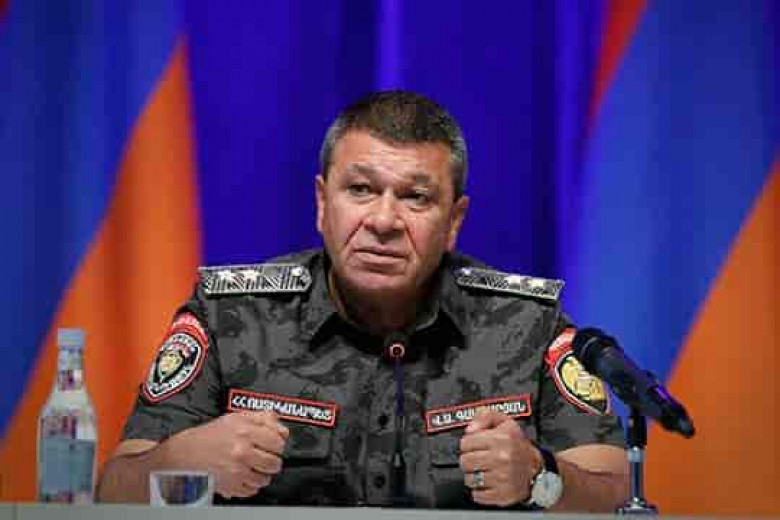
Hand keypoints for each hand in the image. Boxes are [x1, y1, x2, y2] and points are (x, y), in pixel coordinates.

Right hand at [171, 411, 288, 497]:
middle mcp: (242, 452)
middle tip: (263, 456)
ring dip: (261, 473)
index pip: (278, 442)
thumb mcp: (237, 418)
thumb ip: (264, 419)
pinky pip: (252, 490)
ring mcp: (237, 471)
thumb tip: (282, 430)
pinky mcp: (231, 486)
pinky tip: (243, 475)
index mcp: (245, 432)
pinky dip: (250, 484)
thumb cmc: (210, 435)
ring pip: (265, 479)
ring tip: (252, 466)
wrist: (185, 453)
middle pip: (275, 463)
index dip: (277, 444)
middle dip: (271, 460)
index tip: (272, 444)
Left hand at [459, 409, 541, 506]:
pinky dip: (479, 490)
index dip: (467, 444)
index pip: (466, 443)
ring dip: (473, 475)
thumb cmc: (518, 445)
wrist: (536, 467)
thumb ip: (484, 417)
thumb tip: (469, 429)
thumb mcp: (505, 422)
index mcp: (500, 440)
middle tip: (477, 459)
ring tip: (482, 470)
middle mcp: (501, 459)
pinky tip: (487, 482)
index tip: (473, 446)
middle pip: (465, 462)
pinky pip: (478, 495)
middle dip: (468, 460)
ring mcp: (502, 478)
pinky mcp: (502, 494)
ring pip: (470, 479)